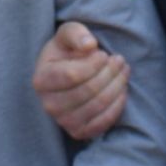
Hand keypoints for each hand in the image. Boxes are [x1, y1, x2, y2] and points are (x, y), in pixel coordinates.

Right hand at [32, 21, 128, 139]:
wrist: (67, 74)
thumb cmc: (67, 52)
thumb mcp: (67, 34)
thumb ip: (76, 33)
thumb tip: (89, 44)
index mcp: (41, 80)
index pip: (73, 75)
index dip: (94, 64)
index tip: (103, 54)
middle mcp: (48, 104)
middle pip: (88, 90)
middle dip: (110, 73)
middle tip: (120, 60)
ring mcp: (63, 121)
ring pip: (98, 105)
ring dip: (118, 86)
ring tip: (123, 71)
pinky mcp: (78, 132)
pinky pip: (104, 122)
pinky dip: (117, 105)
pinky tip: (121, 90)